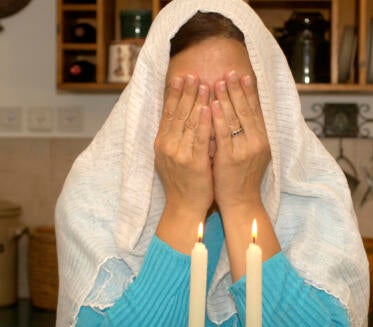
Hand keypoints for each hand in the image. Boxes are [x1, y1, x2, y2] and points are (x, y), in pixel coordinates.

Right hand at [154, 75, 212, 216]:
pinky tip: (210, 107)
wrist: (185, 207)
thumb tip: (181, 115)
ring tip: (204, 83)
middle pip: (178, 113)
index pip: (168, 113)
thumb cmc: (184, 182)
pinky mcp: (194, 163)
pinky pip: (200, 139)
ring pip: (189, 123)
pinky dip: (205, 122)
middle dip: (186, 92)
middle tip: (192, 73)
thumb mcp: (173, 156)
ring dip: (197, 101)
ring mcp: (180, 155)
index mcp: (162, 143)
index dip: (174, 94)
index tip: (180, 77)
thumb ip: (176, 137)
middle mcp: (168, 146)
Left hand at [211, 71, 270, 211]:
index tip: (242, 75)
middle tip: (230, 72)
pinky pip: (224, 134)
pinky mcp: (230, 158)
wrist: (241, 202)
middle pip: (246, 109)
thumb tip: (242, 110)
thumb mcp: (251, 152)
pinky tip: (212, 104)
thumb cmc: (241, 177)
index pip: (255, 109)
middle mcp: (257, 141)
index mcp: (263, 139)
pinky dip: (218, 118)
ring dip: (227, 98)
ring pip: (235, 118)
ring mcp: (244, 150)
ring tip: (218, 81)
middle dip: (237, 89)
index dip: (249, 91)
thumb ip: (248, 132)